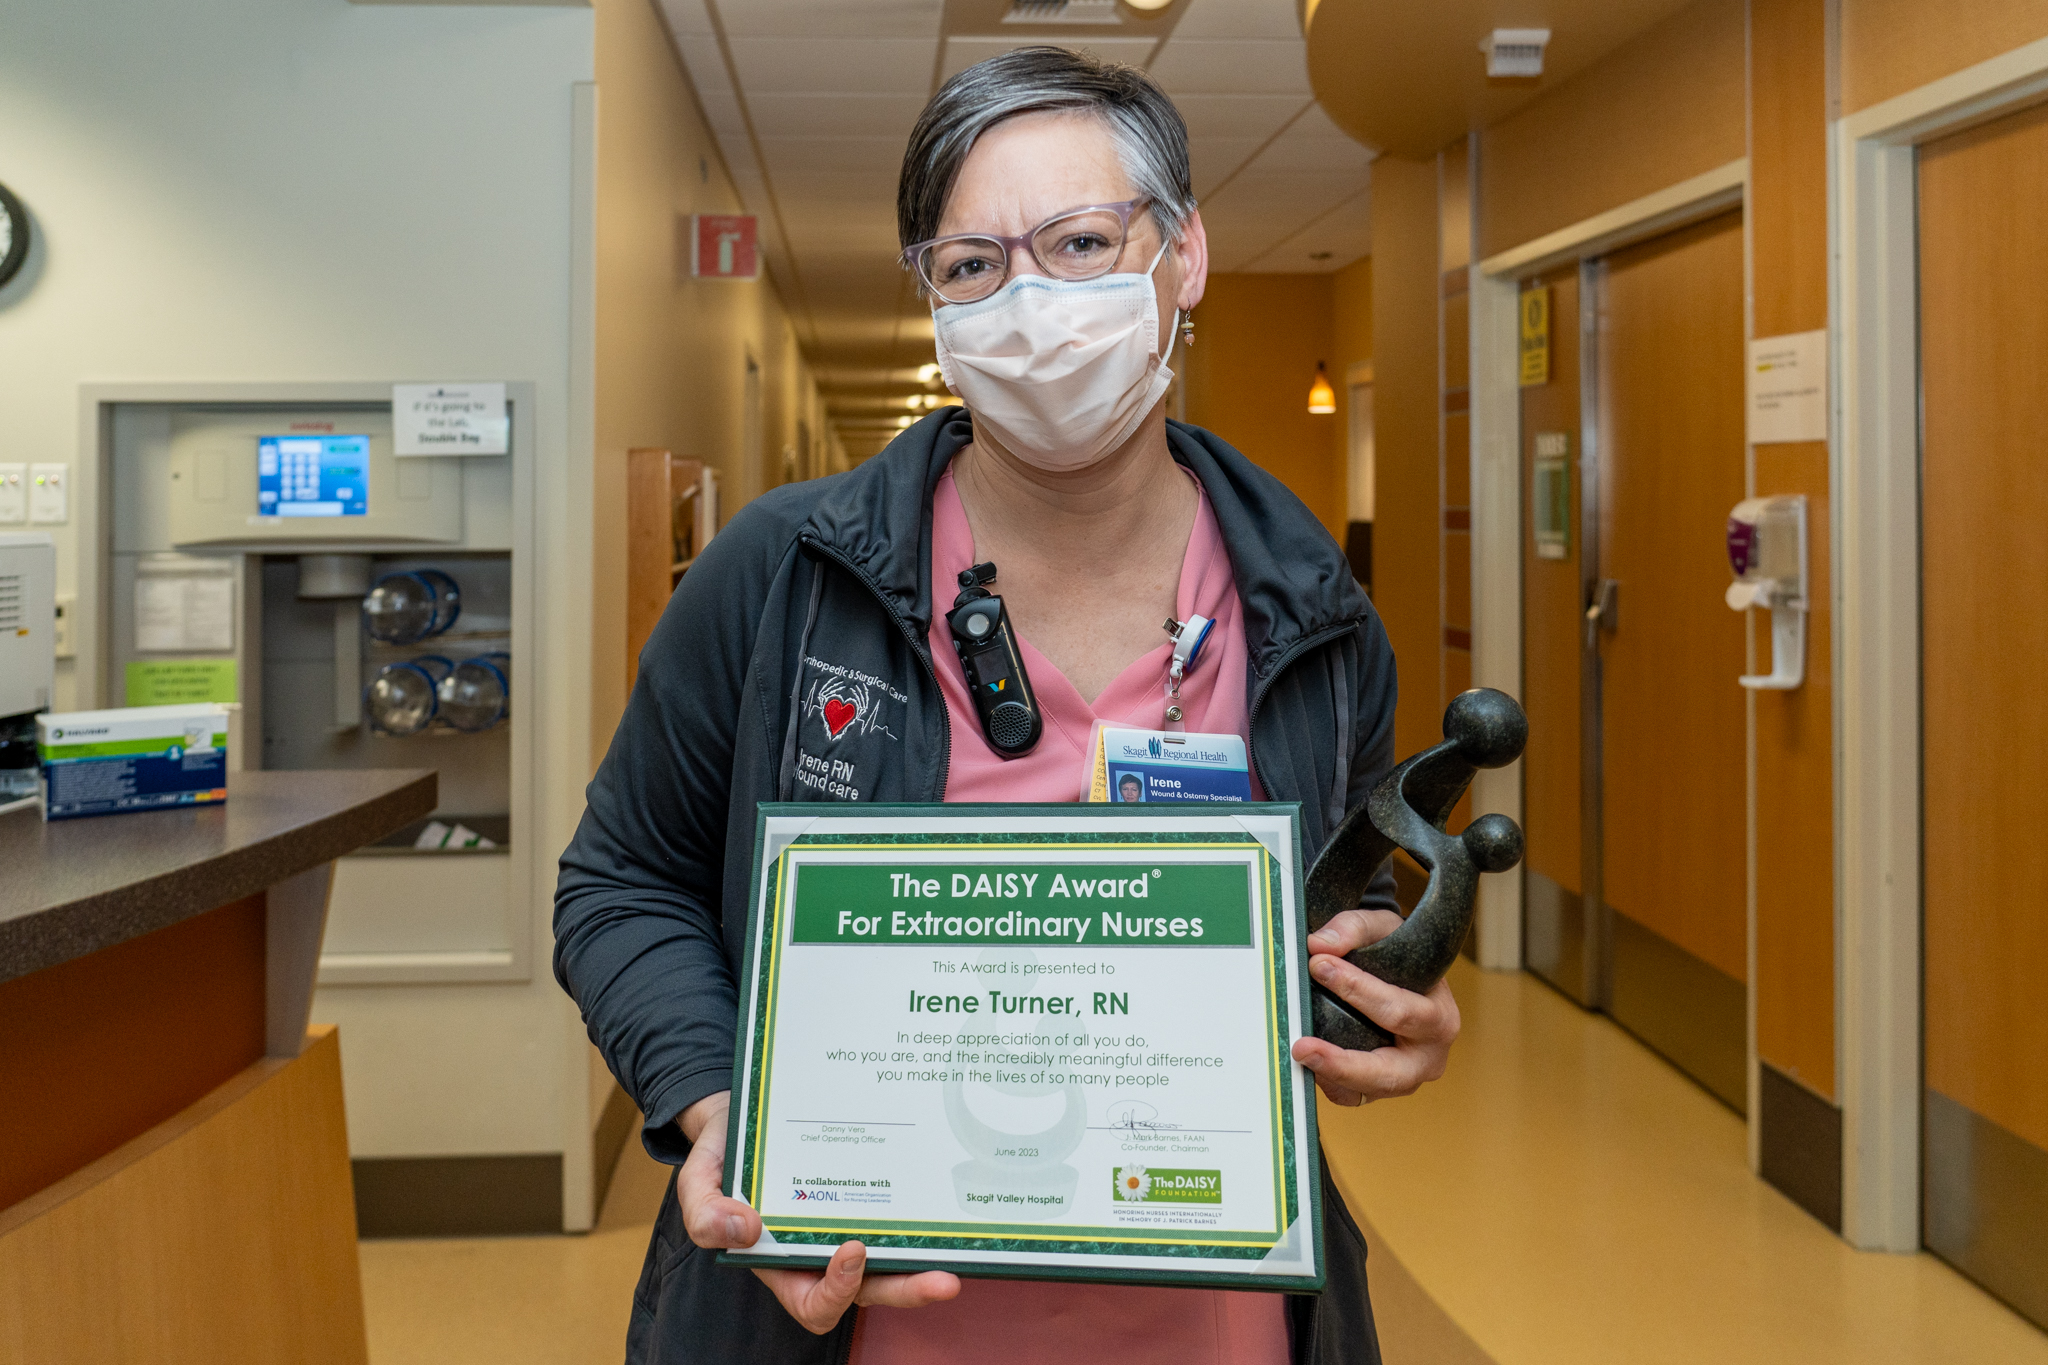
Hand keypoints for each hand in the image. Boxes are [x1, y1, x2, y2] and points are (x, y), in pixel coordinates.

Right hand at [676, 1091, 960, 1332]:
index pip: (815, 1304)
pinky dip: (923, 1215)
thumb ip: (705, 1213)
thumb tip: (741, 1231)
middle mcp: (823, 1253)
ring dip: (927, 1260)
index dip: (837, 1290)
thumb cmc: (723, 1153)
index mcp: (782, 1264)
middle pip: (871, 1291)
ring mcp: (851, 1223)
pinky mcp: (871, 1193)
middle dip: (909, 1290)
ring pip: (895, 1258)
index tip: (852, 1248)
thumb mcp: (698, 1182)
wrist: (745, 1110)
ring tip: (961, 1250)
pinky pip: (899, 1213)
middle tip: (944, 1281)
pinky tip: (944, 1195)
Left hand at [1288, 909, 1460, 1105]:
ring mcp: (1404, 1076)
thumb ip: (1353, 929)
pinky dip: (1329, 1085)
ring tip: (1299, 1056)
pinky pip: (1353, 1097)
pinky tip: (1307, 1067)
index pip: (1401, 1010)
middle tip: (1303, 1046)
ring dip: (1332, 1077)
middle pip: (1391, 1072)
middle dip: (1345, 1062)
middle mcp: (1427, 1054)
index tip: (1319, 965)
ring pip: (1369, 1090)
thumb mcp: (1382, 928)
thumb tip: (1319, 945)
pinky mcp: (1378, 1088)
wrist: (1398, 975)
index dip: (1358, 989)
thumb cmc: (1396, 954)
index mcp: (1439, 1016)